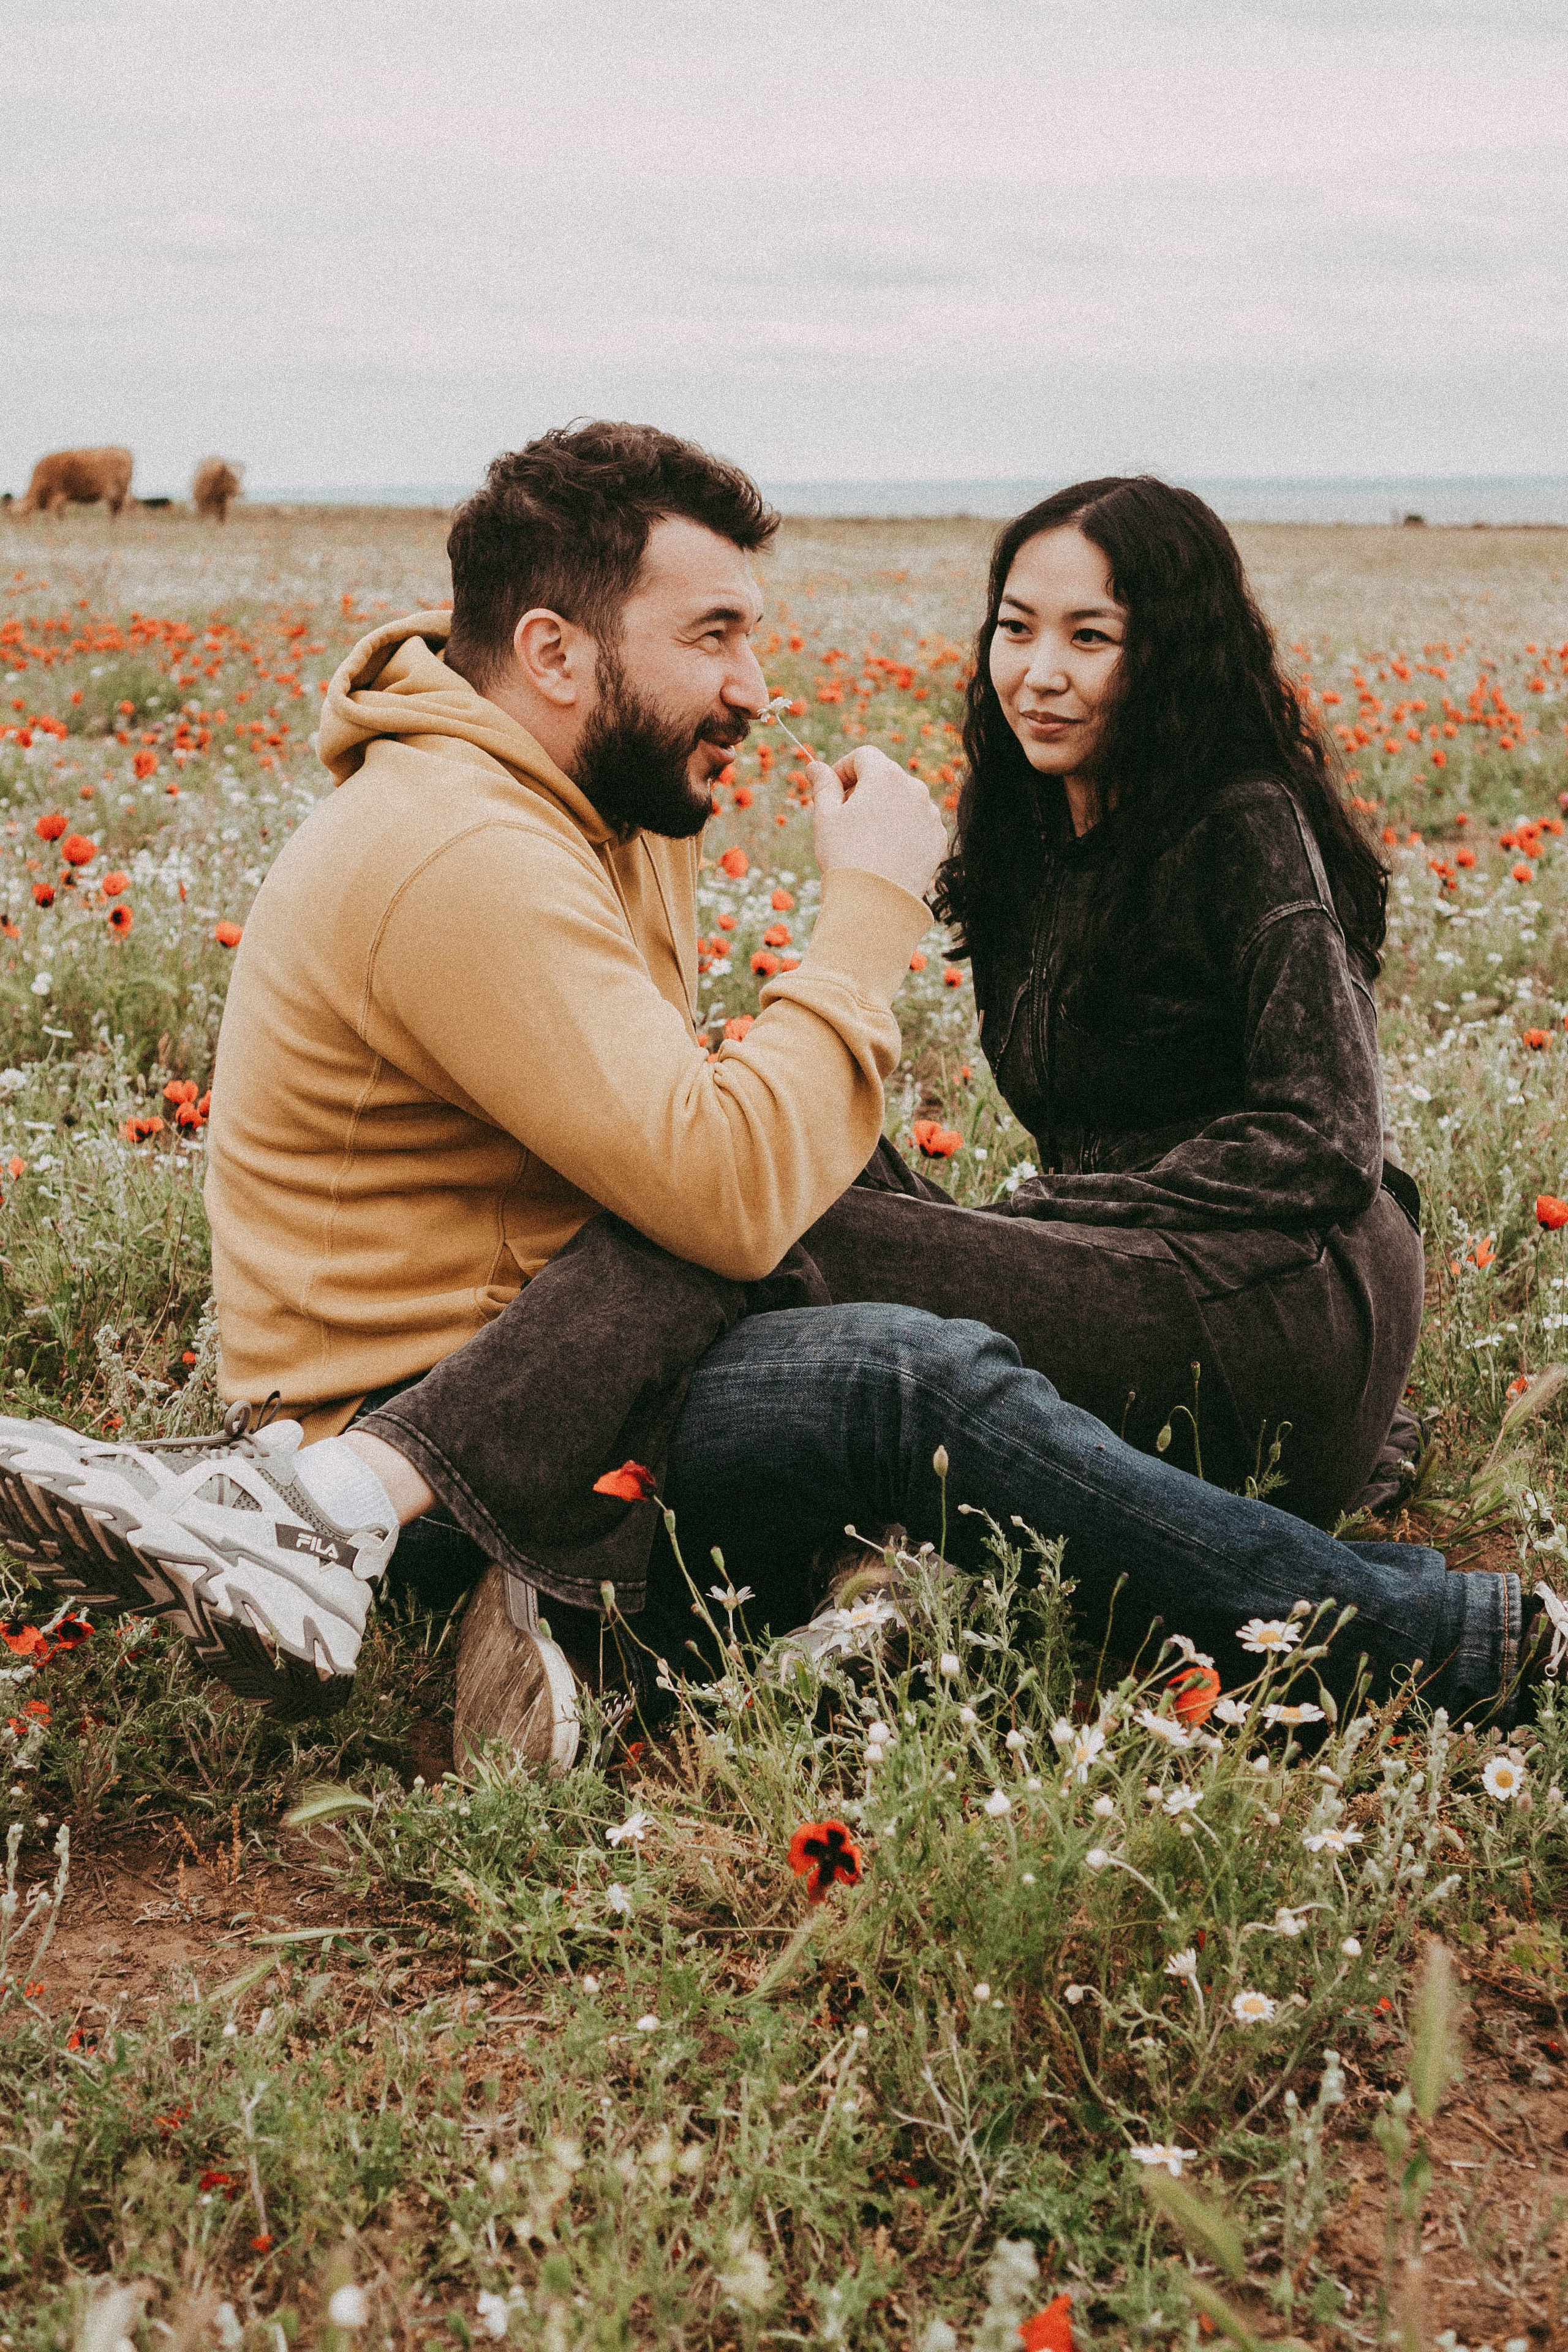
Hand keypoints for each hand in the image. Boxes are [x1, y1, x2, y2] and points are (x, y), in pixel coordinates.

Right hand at [809, 746, 947, 902]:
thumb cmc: (845, 856)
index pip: (863, 756)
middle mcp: (914, 788)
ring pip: (903, 800)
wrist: (877, 903)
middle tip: (844, 817)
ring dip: (884, 808)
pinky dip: (902, 829)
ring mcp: (930, 814)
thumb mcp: (826, 817)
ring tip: (865, 837)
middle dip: (863, 789)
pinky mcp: (937, 838)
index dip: (842, 769)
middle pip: (885, 776)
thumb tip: (814, 765)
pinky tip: (885, 851)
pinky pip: (917, 823)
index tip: (830, 790)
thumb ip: (823, 785)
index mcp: (886, 776)